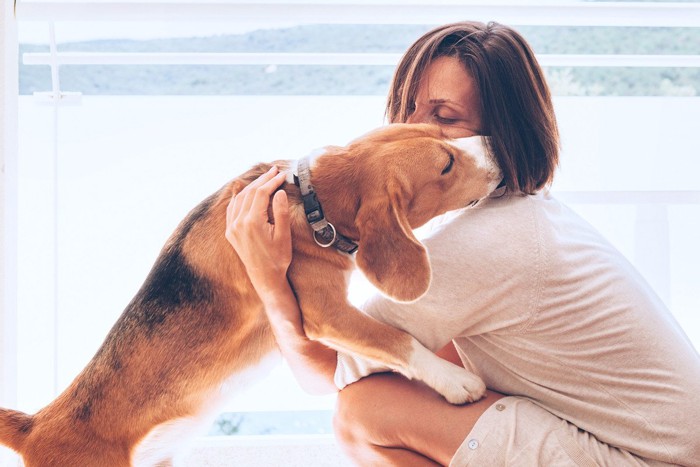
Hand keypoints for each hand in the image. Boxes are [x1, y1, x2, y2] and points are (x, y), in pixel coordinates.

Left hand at [226, 166, 291, 297]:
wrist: (265, 277)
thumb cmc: (278, 258)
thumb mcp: (284, 235)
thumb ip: (281, 212)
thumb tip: (279, 191)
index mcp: (252, 222)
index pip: (261, 193)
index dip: (272, 182)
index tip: (282, 175)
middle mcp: (238, 223)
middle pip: (250, 192)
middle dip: (263, 180)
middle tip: (275, 171)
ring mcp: (232, 227)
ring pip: (240, 198)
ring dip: (252, 186)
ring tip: (264, 178)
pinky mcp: (230, 232)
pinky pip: (232, 208)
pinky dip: (239, 197)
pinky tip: (245, 191)